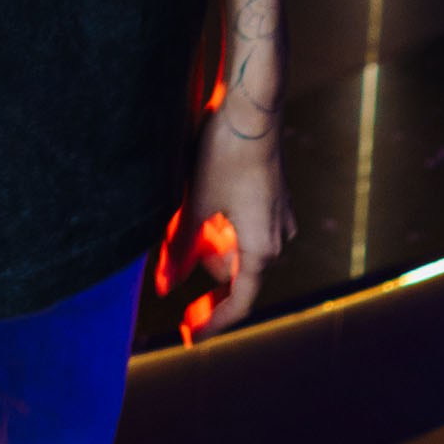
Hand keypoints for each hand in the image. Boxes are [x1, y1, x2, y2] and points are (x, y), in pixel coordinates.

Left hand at [152, 107, 297, 342]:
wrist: (251, 109)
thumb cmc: (223, 157)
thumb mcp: (195, 207)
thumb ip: (180, 252)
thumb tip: (164, 288)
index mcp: (261, 250)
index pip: (239, 302)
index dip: (214, 322)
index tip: (189, 334)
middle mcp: (278, 239)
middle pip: (235, 273)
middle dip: (205, 269)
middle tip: (173, 254)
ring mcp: (279, 218)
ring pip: (239, 248)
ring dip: (213, 244)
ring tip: (187, 216)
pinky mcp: (274, 199)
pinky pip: (246, 227)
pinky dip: (223, 226)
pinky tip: (204, 203)